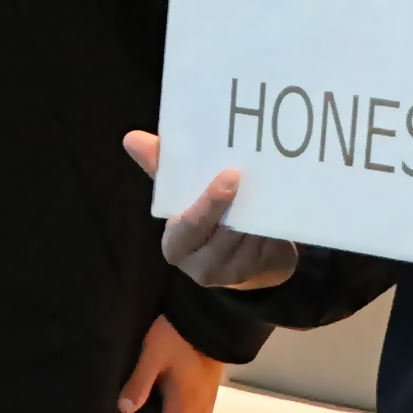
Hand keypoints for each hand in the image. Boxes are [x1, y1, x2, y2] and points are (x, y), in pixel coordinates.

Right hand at [123, 131, 297, 289]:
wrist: (240, 252)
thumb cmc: (204, 216)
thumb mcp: (181, 192)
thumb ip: (160, 167)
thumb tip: (131, 138)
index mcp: (177, 246)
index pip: (189, 227)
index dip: (209, 205)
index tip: (230, 177)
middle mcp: (201, 266)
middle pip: (223, 236)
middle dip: (239, 209)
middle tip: (255, 178)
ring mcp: (233, 273)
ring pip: (249, 241)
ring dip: (260, 216)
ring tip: (272, 186)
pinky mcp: (261, 273)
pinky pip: (271, 248)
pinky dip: (275, 228)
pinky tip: (281, 207)